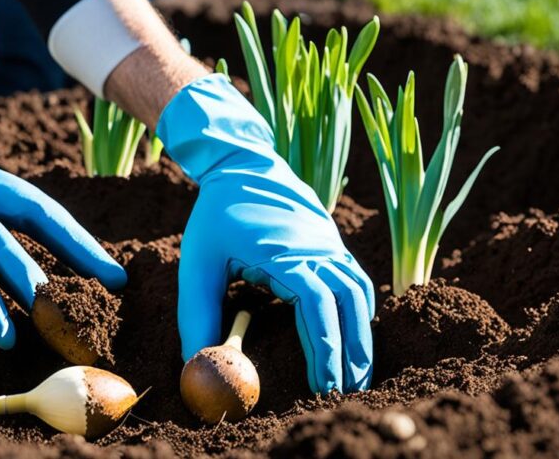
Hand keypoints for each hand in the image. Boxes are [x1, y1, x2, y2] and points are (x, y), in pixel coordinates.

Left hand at [157, 74, 374, 392]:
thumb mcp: (197, 265)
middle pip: (347, 303)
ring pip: (358, 293)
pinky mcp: (331, 243)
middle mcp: (315, 247)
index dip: (324, 344)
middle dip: (351, 351)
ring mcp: (328, 243)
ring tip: (356, 376)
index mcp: (283, 251)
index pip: (315, 302)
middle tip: (346, 393)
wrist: (242, 165)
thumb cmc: (217, 217)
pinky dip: (360, 310)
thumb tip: (199, 366)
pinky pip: (356, 279)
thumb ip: (197, 316)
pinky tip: (355, 336)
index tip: (323, 382)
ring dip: (360, 335)